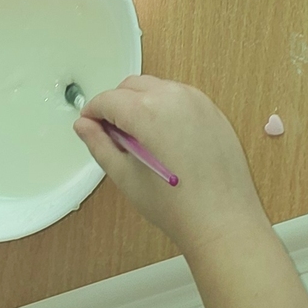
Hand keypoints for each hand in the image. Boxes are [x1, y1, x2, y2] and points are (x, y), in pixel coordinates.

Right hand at [74, 75, 266, 257]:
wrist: (223, 221)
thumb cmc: (175, 205)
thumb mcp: (126, 177)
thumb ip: (100, 145)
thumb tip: (83, 126)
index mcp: (147, 111)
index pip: (108, 99)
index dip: (93, 112)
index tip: (89, 126)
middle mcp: (174, 96)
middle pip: (132, 86)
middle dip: (117, 104)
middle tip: (114, 136)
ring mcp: (197, 101)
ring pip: (158, 88)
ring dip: (142, 103)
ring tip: (142, 141)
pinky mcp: (213, 111)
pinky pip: (181, 98)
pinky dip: (167, 108)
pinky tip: (167, 140)